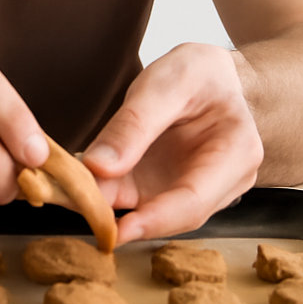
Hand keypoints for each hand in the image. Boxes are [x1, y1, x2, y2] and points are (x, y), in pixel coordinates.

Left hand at [81, 43, 262, 244]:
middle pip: (170, 213)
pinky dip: (106, 193)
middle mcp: (219, 182)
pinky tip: (76, 186)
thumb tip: (99, 167)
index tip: (116, 229)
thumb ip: (135, 124)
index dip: (154, 220)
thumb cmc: (200, 73)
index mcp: (236, 154)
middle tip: (75, 207)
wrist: (210, 75)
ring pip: (148, 208)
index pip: (194, 201)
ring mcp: (191, 186)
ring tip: (66, 197)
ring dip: (108, 207)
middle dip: (122, 217)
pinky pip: (135, 197)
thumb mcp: (168, 83)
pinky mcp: (166, 185)